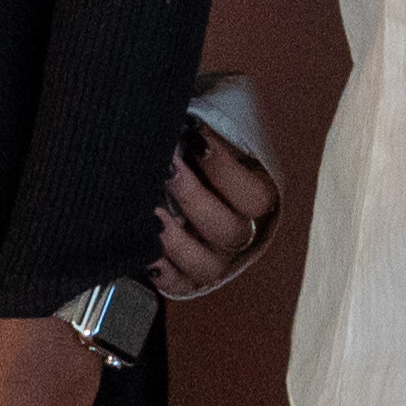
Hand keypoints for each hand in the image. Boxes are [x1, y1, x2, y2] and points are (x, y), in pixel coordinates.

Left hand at [155, 127, 278, 301]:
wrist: (167, 164)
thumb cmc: (190, 142)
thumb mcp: (208, 127)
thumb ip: (211, 125)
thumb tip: (193, 118)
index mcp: (257, 194)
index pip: (256, 196)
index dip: (226, 171)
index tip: (194, 138)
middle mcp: (241, 232)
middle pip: (232, 232)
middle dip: (195, 199)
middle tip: (168, 171)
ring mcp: (216, 259)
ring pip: (209, 267)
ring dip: (178, 242)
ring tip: (151, 213)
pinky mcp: (188, 278)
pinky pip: (181, 287)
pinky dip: (164, 274)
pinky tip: (148, 252)